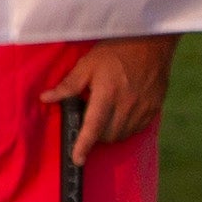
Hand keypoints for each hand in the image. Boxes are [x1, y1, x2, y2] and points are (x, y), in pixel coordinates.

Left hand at [43, 38, 172, 153]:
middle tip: (91, 120)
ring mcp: (143, 108)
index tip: (77, 159)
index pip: (93, 127)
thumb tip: (46, 98)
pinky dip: (127, 128)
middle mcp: (127, 105)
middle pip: (108, 135)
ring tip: (106, 116)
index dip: (83, 145)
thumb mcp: (88, 64)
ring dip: (111, 133)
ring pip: (123, 134)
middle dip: (96, 135)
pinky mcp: (155, 108)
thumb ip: (69, 85)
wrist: (152, 42)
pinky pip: (138, 128)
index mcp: (107, 94)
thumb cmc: (117, 51)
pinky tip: (122, 115)